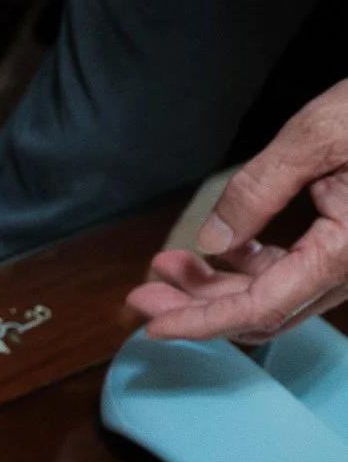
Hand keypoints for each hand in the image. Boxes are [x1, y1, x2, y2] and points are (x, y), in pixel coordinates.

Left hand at [130, 77, 347, 342]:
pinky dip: (252, 267)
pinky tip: (217, 252)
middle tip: (143, 293)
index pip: (263, 307)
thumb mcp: (319, 135)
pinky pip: (296, 271)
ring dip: (220, 286)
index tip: (154, 327)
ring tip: (168, 265)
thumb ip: (259, 189)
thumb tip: (213, 243)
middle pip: (266, 309)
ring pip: (278, 293)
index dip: (203, 322)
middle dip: (199, 306)